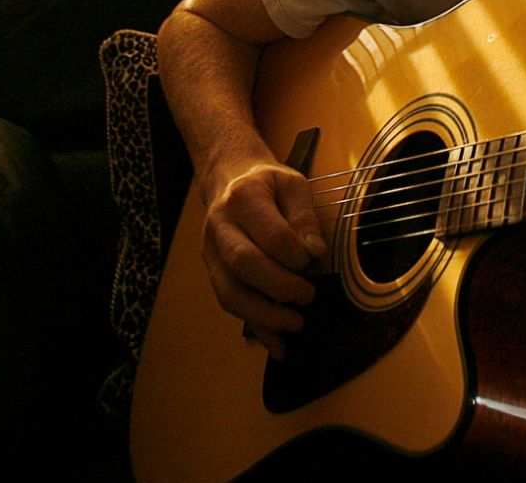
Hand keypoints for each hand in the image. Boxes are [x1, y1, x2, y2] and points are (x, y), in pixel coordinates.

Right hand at [199, 161, 327, 358]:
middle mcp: (219, 227)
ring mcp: (211, 253)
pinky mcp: (213, 272)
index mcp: (243, 199)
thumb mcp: (293, 184)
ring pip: (230, 293)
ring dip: (265, 315)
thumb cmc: (267, 183)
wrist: (229, 179)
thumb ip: (305, 216)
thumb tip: (315, 254)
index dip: (295, 255)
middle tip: (309, 296)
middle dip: (280, 287)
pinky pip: (229, 304)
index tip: (315, 261)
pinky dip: (255, 327)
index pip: (270, 235)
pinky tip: (277, 345)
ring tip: (296, 324)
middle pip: (244, 265)